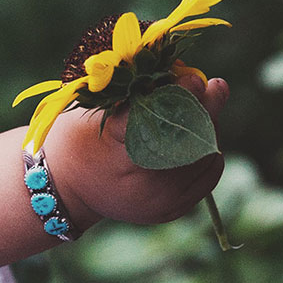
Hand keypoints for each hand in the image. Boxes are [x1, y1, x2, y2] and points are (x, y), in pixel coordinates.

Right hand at [44, 78, 228, 231]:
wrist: (67, 191)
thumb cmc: (79, 138)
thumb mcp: (96, 107)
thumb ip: (139, 91)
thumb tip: (186, 74)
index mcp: (116, 150)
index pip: (159, 117)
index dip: (182, 94)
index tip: (193, 77)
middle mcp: (143, 182)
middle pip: (190, 137)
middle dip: (206, 107)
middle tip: (215, 85)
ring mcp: (161, 200)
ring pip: (205, 154)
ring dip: (208, 126)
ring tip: (201, 109)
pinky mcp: (173, 209)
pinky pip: (209, 173)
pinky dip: (209, 150)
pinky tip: (199, 135)